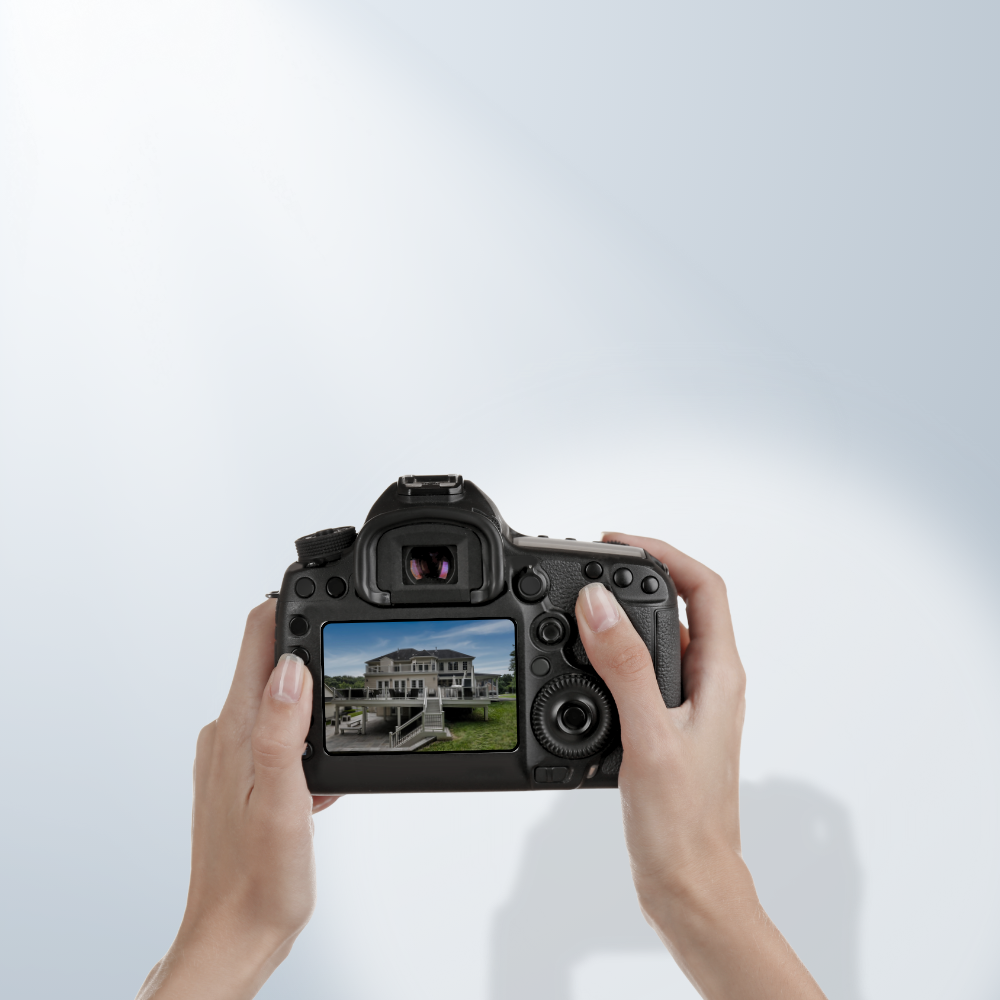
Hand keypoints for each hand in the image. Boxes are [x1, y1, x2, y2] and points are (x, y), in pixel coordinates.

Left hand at [137, 600, 337, 999]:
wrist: (234, 938)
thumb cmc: (258, 883)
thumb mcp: (283, 804)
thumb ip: (284, 733)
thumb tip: (292, 668)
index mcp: (237, 730)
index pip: (257, 635)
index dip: (292, 603)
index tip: (325, 590)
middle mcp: (229, 734)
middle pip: (269, 659)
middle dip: (311, 646)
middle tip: (352, 654)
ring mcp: (234, 756)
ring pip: (278, 697)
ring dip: (313, 696)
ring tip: (347, 714)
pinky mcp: (243, 777)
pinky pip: (278, 733)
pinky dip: (307, 735)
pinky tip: (325, 769)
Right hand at [575, 535, 825, 999]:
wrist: (688, 885)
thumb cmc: (683, 824)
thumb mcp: (649, 735)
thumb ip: (625, 666)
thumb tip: (599, 604)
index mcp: (720, 676)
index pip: (704, 587)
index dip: (665, 553)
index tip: (618, 542)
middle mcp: (709, 684)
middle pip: (681, 605)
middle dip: (637, 578)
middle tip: (592, 567)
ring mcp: (688, 706)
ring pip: (658, 640)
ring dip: (622, 618)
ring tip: (581, 608)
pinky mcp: (665, 728)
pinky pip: (640, 674)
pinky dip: (611, 657)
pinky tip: (583, 667)